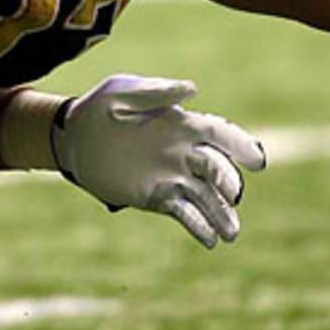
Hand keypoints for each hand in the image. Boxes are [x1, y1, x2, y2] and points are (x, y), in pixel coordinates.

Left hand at [53, 74, 265, 248]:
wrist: (72, 138)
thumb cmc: (99, 108)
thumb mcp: (122, 93)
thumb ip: (157, 92)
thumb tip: (193, 89)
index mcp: (180, 123)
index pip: (218, 133)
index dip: (239, 145)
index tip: (257, 161)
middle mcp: (182, 152)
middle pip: (215, 168)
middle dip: (227, 182)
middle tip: (231, 195)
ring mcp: (171, 176)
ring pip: (205, 196)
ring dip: (221, 214)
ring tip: (230, 234)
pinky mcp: (156, 197)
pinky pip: (183, 212)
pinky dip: (198, 226)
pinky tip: (210, 240)